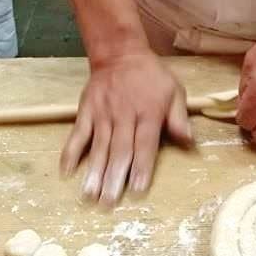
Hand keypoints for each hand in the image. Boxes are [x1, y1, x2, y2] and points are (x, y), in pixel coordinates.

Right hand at [61, 51, 193, 204]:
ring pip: (98, 146)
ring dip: (93, 171)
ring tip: (89, 194)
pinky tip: (65, 172)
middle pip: (119, 149)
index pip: (144, 144)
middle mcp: (124, 114)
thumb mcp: (174, 90)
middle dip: (114, 177)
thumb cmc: (151, 76)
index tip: (137, 190)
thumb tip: (189, 142)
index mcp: (148, 112)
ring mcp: (103, 113)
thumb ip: (179, 118)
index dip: (141, 167)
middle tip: (108, 202)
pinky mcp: (86, 110)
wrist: (120, 53)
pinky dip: (70, 152)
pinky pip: (77, 134)